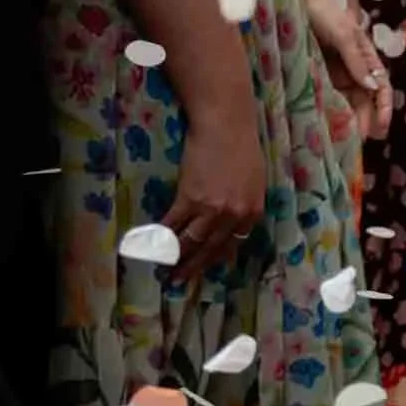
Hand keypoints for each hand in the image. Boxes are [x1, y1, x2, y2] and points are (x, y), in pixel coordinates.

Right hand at [161, 107, 266, 278]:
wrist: (225, 125)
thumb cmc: (242, 147)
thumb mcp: (254, 181)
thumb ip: (244, 205)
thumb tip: (232, 223)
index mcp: (252, 212)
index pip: (233, 244)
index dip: (216, 258)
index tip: (207, 269)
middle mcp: (234, 215)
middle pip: (210, 248)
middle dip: (194, 267)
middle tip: (180, 281)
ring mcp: (211, 209)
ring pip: (190, 241)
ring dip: (175, 259)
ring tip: (165, 270)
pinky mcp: (189, 199)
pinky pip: (172, 225)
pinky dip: (160, 237)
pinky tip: (151, 247)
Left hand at [308, 0, 391, 143]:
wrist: (295, 0)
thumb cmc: (325, 12)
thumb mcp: (344, 35)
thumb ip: (357, 60)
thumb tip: (372, 86)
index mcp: (365, 56)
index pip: (381, 86)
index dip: (384, 106)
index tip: (381, 126)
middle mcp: (352, 67)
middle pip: (364, 98)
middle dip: (365, 119)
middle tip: (360, 142)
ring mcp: (334, 72)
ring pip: (345, 101)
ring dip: (348, 119)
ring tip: (345, 139)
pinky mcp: (316, 74)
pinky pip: (326, 96)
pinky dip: (329, 111)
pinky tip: (326, 125)